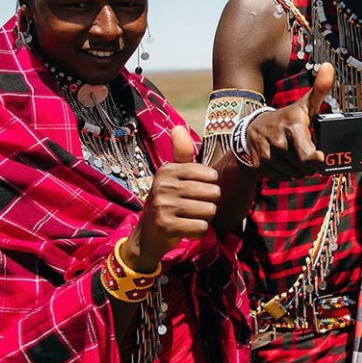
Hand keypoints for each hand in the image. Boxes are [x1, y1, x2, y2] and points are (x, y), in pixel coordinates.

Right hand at [126, 126, 220, 270]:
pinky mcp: (167, 226)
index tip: (196, 192)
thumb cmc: (168, 201)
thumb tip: (178, 127)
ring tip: (189, 217)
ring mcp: (164, 206)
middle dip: (209, 204)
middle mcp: (164, 185)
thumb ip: (181, 154)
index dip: (210, 186)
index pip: (211, 175)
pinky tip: (186, 229)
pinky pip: (201, 228)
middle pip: (213, 193)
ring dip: (204, 218)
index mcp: (168, 170)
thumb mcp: (172, 176)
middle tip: (193, 208)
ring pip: (209, 211)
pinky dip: (199, 232)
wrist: (148, 235)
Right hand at [245, 62, 332, 179]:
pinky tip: (286, 164)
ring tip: (297, 160)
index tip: (319, 155)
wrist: (254, 125)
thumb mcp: (304, 104)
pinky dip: (285, 174)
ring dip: (298, 171)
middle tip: (309, 157)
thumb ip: (320, 89)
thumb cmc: (288, 117)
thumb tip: (330, 67)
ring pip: (291, 174)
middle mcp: (278, 140)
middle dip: (309, 166)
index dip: (317, 160)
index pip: (309, 156)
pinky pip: (279, 177)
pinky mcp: (258, 164)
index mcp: (293, 126)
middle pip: (302, 167)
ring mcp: (266, 153)